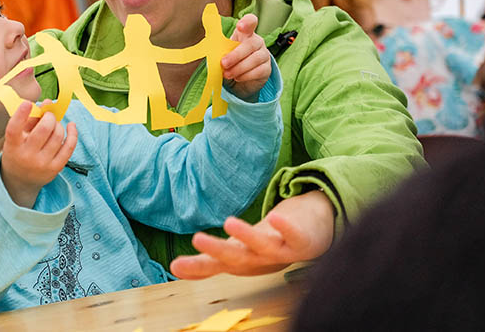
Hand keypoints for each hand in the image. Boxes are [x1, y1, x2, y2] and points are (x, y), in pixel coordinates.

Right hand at [0, 101, 76, 207]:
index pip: (14, 129)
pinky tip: (71, 126)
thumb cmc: (18, 152)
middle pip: (44, 129)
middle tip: (48, 115)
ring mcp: (42, 164)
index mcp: (12, 146)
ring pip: (58, 136)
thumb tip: (47, 103)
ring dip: (58, 125)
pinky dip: (73, 134)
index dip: (20, 115)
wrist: (20, 181)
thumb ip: (29, 119)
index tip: (27, 103)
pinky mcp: (55, 168)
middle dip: (49, 116)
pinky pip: (69, 147)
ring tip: (54, 124)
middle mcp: (26, 156)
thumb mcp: (17, 138)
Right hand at [169, 190, 334, 278]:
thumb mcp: (234, 254)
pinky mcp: (302, 241)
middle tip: (196, 239)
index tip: (175, 265)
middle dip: (218, 250)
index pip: (217, 265)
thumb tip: (174, 268)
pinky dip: (285, 228)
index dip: (197, 267)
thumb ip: (207, 265)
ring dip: (247, 236)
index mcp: (241, 262)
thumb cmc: (266, 246)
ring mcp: (281, 251)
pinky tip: (274, 216)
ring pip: (263, 246)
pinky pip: (294, 235)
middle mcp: (259, 260)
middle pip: (237, 258)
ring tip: (228, 223)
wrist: (310, 238)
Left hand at [221, 14, 270, 100]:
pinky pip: (259, 71)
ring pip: (255, 58)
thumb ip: (215, 49)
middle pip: (250, 44)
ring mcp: (264, 54)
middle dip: (235, 55)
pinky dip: (246, 75)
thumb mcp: (221, 53)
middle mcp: (257, 41)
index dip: (247, 22)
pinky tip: (237, 78)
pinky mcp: (267, 68)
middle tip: (223, 63)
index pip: (250, 22)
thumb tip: (207, 49)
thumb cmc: (230, 61)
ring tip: (227, 74)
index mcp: (245, 34)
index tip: (240, 26)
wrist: (239, 80)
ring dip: (239, 67)